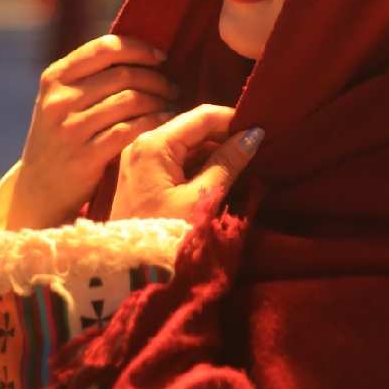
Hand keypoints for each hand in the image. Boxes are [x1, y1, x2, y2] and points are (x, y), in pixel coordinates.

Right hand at [8, 34, 175, 229]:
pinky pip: (131, 130)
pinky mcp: (85, 156)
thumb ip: (90, 76)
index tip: (161, 58)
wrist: (39, 190)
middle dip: (156, 78)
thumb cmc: (62, 137)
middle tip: (172, 87)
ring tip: (170, 105)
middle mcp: (59, 100)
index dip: (140, 49)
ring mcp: (70, 129)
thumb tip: (141, 51)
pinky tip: (165, 124)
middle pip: (124, 75)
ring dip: (159, 101)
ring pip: (131, 101)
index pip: (106, 47)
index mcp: (55, 77)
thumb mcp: (62, 100)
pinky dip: (154, 123)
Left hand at [111, 104, 263, 222]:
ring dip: (213, 149)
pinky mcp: (141, 174)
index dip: (233, 119)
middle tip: (256, 146)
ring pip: (185, 142)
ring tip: (242, 160)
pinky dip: (198, 162)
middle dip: (224, 134)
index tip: (261, 129)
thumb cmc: (166, 234)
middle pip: (192, 126)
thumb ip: (227, 163)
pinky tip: (219, 173)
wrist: (127, 272)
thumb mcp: (201, 198)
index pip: (202, 115)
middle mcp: (143, 141)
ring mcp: (140, 158)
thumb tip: (254, 135)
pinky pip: (175, 158)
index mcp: (155, 143)